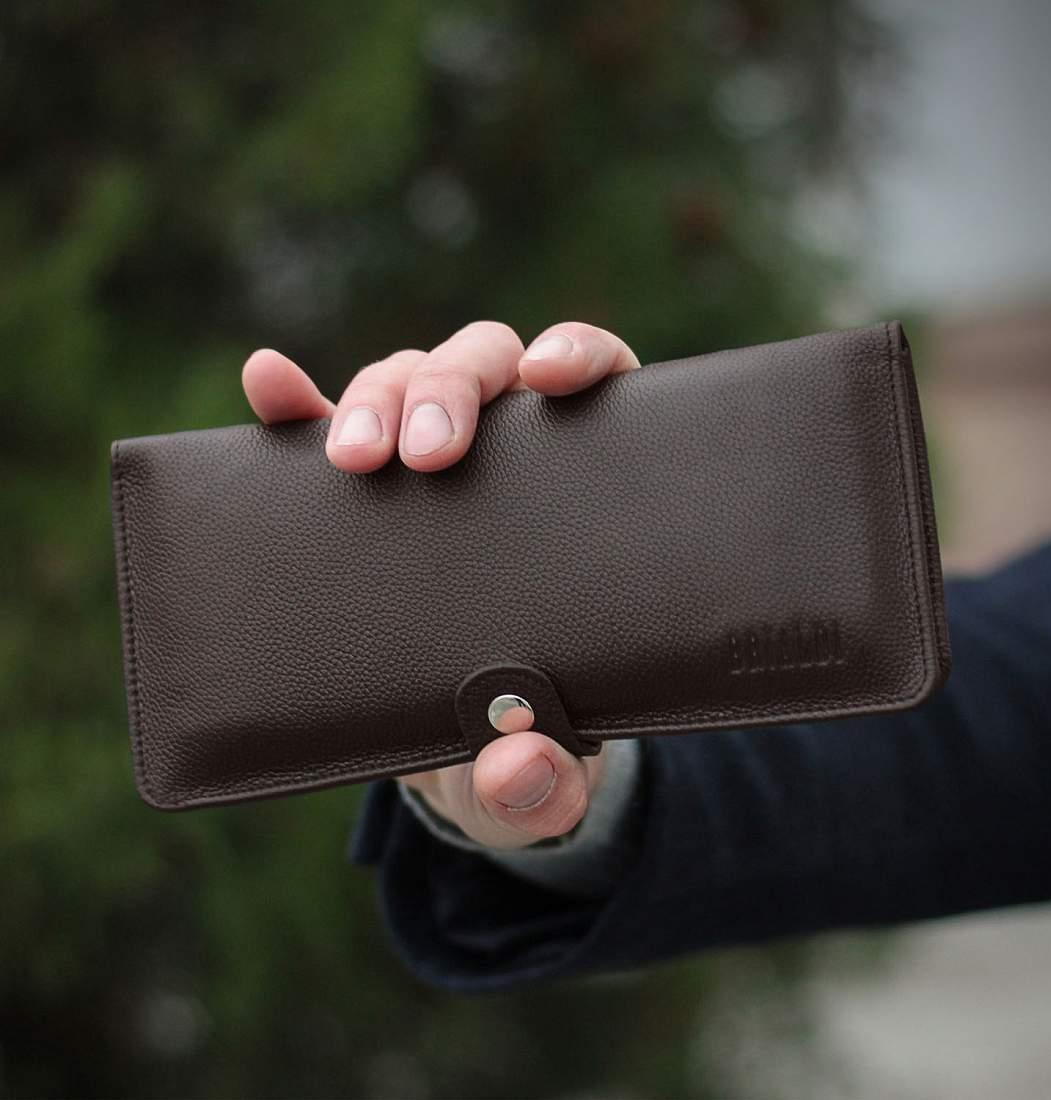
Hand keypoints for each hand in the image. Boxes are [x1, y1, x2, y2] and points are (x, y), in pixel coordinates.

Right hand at [241, 320, 640, 847]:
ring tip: (353, 457)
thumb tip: (520, 762)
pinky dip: (292, 404)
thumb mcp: (544, 778)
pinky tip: (271, 385)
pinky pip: (319, 431)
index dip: (581, 354)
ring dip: (376, 394)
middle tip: (427, 456)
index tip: (550, 376)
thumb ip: (547, 787)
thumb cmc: (523, 745)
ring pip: (407, 379)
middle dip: (450, 388)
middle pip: (487, 367)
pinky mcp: (353, 505)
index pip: (598, 385)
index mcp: (578, 497)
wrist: (457, 764)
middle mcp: (505, 461)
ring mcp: (424, 474)